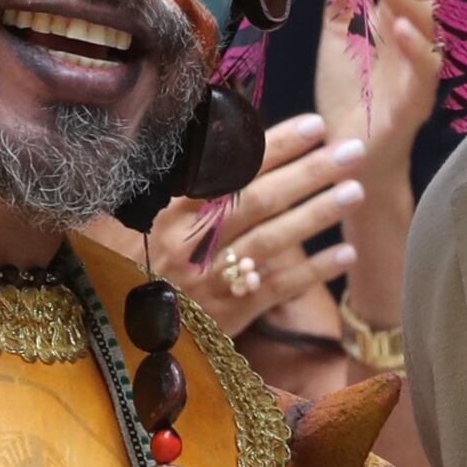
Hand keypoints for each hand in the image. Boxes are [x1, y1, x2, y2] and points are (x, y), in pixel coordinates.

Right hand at [89, 115, 367, 337]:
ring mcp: (211, 281)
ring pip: (273, 242)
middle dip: (309, 173)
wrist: (110, 340)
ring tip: (356, 191)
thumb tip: (206, 139)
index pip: (229, 171)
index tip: (314, 126)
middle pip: (259, 202)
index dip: (274, 147)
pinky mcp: (227, 316)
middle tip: (352, 150)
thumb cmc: (116, 266)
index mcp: (168, 212)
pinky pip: (276, 290)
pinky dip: (312, 272)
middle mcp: (192, 245)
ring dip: (317, 215)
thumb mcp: (123, 219)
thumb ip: (167, 186)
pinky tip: (346, 255)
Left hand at [312, 0, 439, 186]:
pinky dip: (414, 45)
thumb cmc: (351, 91)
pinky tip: (398, 26)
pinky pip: (424, 68)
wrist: (349, 154)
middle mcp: (415, 33)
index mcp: (395, 12)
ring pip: (422, 18)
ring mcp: (420, 65)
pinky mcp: (418, 99)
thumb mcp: (339, 30)